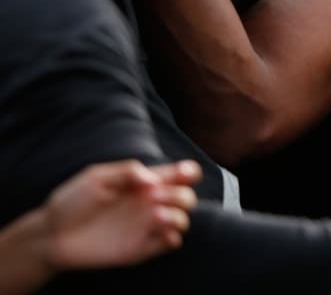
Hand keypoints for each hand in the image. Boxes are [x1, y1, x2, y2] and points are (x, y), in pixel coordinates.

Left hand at [43, 160, 200, 270]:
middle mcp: (149, 204)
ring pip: (182, 219)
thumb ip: (127, 171)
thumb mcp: (95, 176)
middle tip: (156, 196)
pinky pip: (170, 243)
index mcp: (143, 183)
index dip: (188, 171)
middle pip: (186, 196)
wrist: (52, 236)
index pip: (178, 174)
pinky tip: (161, 233)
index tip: (183, 173)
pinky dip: (173, 237)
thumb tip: (154, 178)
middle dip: (181, 194)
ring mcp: (146, 226)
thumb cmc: (71, 202)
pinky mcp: (141, 248)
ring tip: (155, 215)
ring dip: (177, 215)